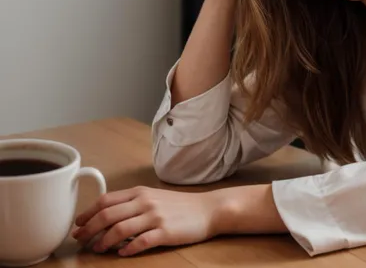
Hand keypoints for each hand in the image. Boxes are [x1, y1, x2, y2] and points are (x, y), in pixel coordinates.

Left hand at [72, 186, 219, 256]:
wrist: (208, 210)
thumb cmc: (180, 205)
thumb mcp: (154, 196)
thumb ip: (132, 202)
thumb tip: (106, 216)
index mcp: (140, 192)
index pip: (106, 200)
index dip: (87, 213)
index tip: (78, 224)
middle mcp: (145, 202)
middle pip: (108, 215)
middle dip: (89, 229)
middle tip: (80, 240)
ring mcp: (155, 217)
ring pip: (120, 229)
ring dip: (104, 242)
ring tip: (98, 249)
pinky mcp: (165, 232)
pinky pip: (140, 242)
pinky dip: (127, 249)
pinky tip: (121, 253)